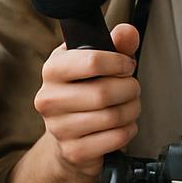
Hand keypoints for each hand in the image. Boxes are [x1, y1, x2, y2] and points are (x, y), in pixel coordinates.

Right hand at [34, 23, 140, 178]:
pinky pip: (115, 138)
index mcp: (53, 70)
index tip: (126, 65)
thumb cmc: (84, 93)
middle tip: (132, 88)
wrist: (68, 136)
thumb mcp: (97, 63)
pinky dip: (128, 130)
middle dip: (130, 89)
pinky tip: (122, 125)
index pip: (92, 61)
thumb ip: (116, 44)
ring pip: (112, 116)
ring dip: (132, 110)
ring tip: (129, 106)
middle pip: (104, 92)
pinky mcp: (73, 151)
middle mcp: (49, 98)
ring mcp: (59, 127)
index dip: (119, 62)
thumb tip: (127, 32)